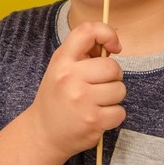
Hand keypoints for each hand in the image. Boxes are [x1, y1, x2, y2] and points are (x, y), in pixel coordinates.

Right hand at [28, 21, 125, 159]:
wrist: (43, 133)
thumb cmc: (57, 97)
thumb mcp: (61, 68)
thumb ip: (83, 53)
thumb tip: (111, 42)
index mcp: (62, 60)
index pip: (87, 31)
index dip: (107, 33)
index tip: (113, 47)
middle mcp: (70, 78)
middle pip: (113, 67)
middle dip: (113, 76)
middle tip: (100, 85)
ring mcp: (82, 100)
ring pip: (120, 90)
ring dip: (113, 97)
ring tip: (96, 102)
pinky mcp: (93, 120)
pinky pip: (120, 112)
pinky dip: (113, 115)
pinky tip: (98, 117)